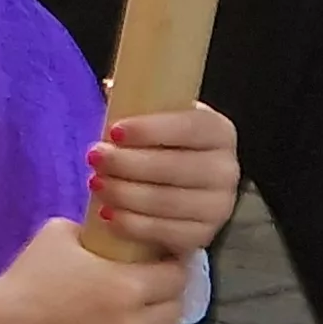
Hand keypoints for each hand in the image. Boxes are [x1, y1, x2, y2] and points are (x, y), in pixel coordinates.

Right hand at [0, 218, 189, 323]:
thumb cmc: (27, 280)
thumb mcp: (57, 235)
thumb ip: (91, 232)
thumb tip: (107, 231)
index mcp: (128, 285)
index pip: (176, 277)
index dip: (173, 268)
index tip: (165, 266)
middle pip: (175, 312)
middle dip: (167, 300)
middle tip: (153, 295)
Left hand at [89, 103, 237, 256]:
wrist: (175, 191)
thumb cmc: (160, 147)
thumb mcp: (155, 120)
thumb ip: (139, 102)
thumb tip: (112, 87)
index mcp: (219, 131)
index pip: (191, 127)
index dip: (152, 129)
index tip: (115, 131)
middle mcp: (227, 169)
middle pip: (176, 168)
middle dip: (128, 163)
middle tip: (95, 157)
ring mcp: (219, 206)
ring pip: (168, 202)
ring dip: (125, 194)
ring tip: (95, 183)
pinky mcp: (204, 236)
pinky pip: (167, 233)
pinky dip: (134, 225)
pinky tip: (109, 214)